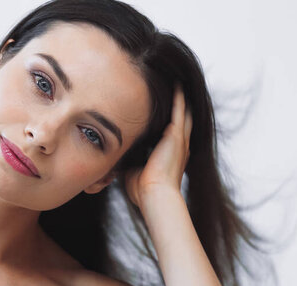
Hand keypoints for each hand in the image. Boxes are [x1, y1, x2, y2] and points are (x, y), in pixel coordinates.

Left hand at [124, 83, 192, 207]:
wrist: (154, 195)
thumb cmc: (143, 190)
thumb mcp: (134, 171)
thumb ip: (128, 161)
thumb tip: (112, 159)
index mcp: (172, 155)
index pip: (174, 133)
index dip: (173, 120)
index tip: (168, 109)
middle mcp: (179, 146)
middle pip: (184, 119)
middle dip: (181, 104)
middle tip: (179, 86)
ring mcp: (179, 140)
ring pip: (183, 112)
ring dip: (181, 97)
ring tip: (179, 80)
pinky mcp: (176, 136)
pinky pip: (179, 110)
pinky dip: (179, 97)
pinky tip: (177, 83)